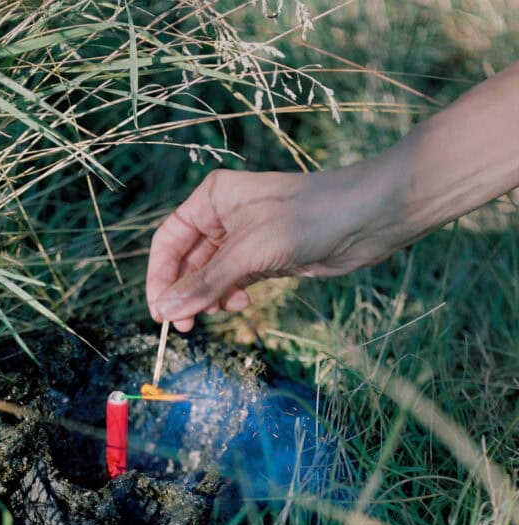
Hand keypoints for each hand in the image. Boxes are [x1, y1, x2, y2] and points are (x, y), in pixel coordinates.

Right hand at [146, 165, 394, 331]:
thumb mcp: (247, 252)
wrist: (367, 218)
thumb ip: (204, 284)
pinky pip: (233, 282)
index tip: (159, 311)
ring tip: (217, 313)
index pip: (169, 241)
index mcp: (211, 199)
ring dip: (208, 298)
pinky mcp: (264, 257)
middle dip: (185, 293)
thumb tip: (165, 311)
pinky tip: (240, 304)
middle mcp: (223, 216)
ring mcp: (245, 238)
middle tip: (184, 325)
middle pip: (187, 261)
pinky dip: (230, 296)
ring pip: (210, 275)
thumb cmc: (306, 218)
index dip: (160, 277)